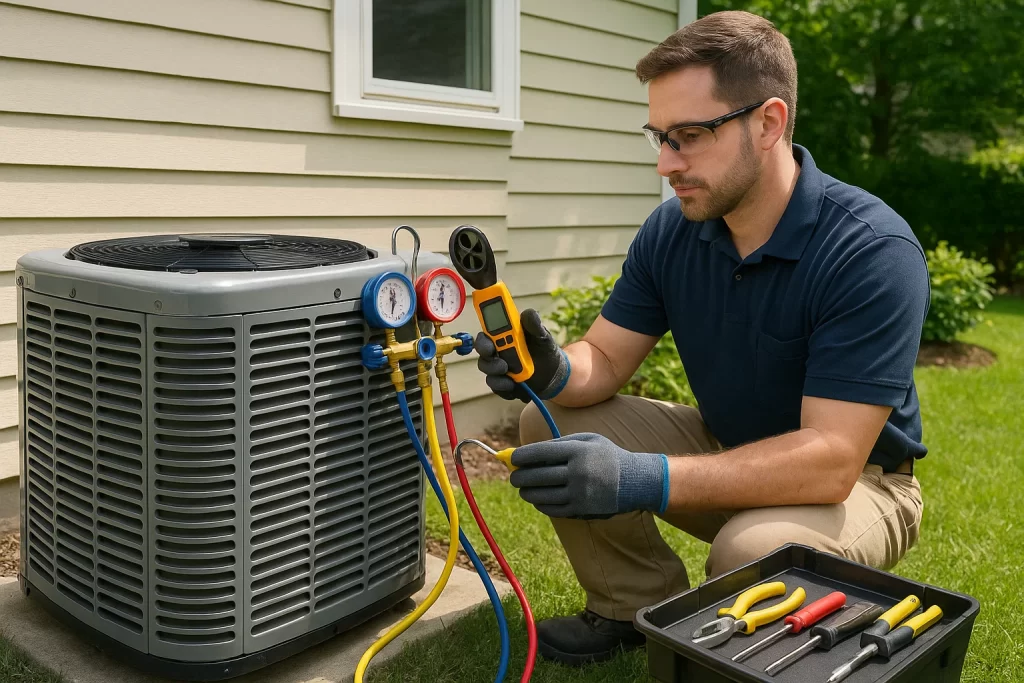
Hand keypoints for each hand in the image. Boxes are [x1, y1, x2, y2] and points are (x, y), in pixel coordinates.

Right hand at [475, 308, 569, 402]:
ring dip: (495, 373)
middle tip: (497, 357)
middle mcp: (497, 353)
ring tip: (508, 373)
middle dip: (486, 356)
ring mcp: (499, 370)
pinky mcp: (504, 386)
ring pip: (488, 372)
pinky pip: (498, 388)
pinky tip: (513, 385)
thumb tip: (528, 314)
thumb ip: (535, 325)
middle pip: (482, 354)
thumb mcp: (543, 335)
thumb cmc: (544, 350)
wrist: (555, 373)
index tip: (489, 341)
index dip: (483, 338)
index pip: (486, 335)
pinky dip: (504, 387)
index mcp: (503, 337)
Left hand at [508, 433, 668, 518]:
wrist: (635, 481)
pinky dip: (540, 504)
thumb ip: (560, 443)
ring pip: (541, 495)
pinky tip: (536, 498)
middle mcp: (578, 472)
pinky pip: (552, 509)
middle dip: (520, 476)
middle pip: (538, 476)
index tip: (512, 458)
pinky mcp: (581, 510)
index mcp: (578, 451)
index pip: (541, 453)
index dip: (522, 456)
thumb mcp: (589, 440)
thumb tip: (529, 453)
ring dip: (527, 492)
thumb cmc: (607, 456)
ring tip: (522, 488)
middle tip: (513, 476)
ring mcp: (579, 494)